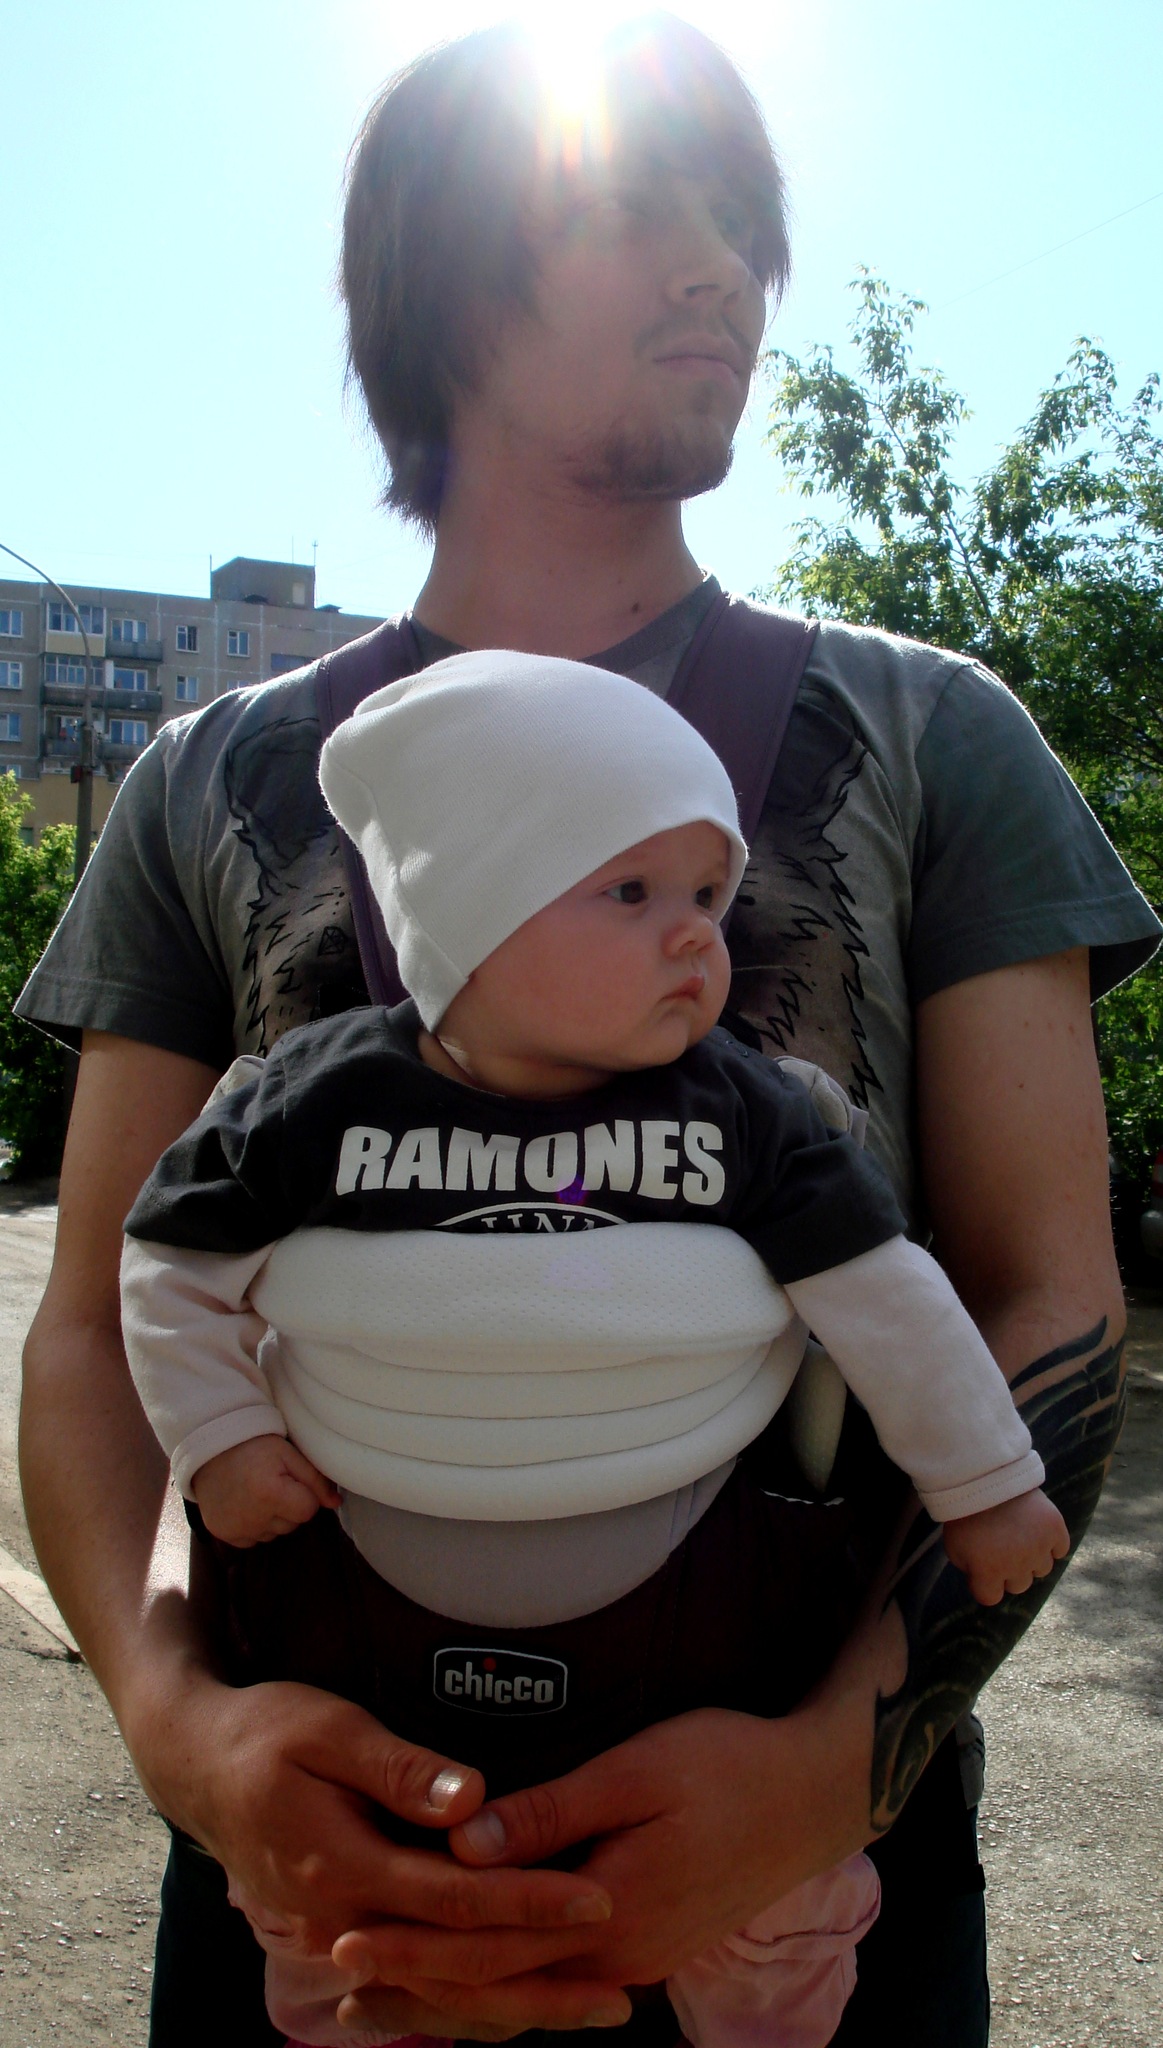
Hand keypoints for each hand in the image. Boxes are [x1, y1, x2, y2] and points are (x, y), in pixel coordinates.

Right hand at [131, 1668, 622, 2040]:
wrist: (197, 1768)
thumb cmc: (267, 1732)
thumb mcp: (330, 1727)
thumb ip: (400, 1769)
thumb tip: (474, 1799)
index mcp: (342, 1865)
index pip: (454, 1900)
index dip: (528, 1903)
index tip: (596, 1901)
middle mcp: (337, 1921)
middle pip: (452, 1970)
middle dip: (538, 1984)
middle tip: (619, 1994)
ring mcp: (332, 1939)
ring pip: (433, 1993)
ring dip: (511, 2006)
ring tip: (590, 2009)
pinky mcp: (336, 1938)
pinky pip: (411, 1986)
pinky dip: (467, 2002)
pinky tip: (520, 2004)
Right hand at [191, 1436, 339, 1545]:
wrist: (211, 1449)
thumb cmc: (254, 1447)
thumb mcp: (289, 1454)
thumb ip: (316, 1480)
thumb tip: (336, 1504)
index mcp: (270, 1494)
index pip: (308, 1510)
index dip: (304, 1494)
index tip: (290, 1479)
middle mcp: (251, 1517)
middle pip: (292, 1525)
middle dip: (289, 1506)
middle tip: (272, 1482)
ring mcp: (235, 1529)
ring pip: (274, 1534)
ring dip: (272, 1517)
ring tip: (257, 1492)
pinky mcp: (223, 1534)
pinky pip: (253, 1539)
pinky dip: (254, 1525)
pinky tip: (245, 1503)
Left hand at [333, 1702, 871, 2034]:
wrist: (814, 1797)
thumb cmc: (728, 1764)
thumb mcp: (640, 1769)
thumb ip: (553, 1810)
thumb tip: (466, 1843)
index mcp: (609, 1910)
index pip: (487, 1946)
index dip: (412, 1946)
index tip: (345, 1941)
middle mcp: (618, 1955)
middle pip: (498, 1986)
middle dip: (416, 1986)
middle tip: (338, 1984)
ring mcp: (637, 1960)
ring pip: (526, 1995)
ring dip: (454, 1999)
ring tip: (384, 2001)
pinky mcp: (649, 1947)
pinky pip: (559, 1984)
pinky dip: (505, 1989)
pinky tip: (476, 1983)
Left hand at [943, 1488, 1069, 1604]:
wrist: (983, 1475)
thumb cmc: (966, 1512)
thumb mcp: (954, 1546)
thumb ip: (971, 1571)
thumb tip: (987, 1583)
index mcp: (987, 1572)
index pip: (991, 1598)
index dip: (986, 1583)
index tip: (983, 1566)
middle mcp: (1016, 1566)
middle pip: (1019, 1585)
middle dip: (1010, 1570)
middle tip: (1002, 1546)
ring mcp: (1038, 1548)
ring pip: (1042, 1569)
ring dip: (1032, 1557)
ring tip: (1019, 1534)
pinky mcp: (1055, 1529)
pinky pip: (1060, 1549)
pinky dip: (1052, 1543)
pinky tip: (1038, 1530)